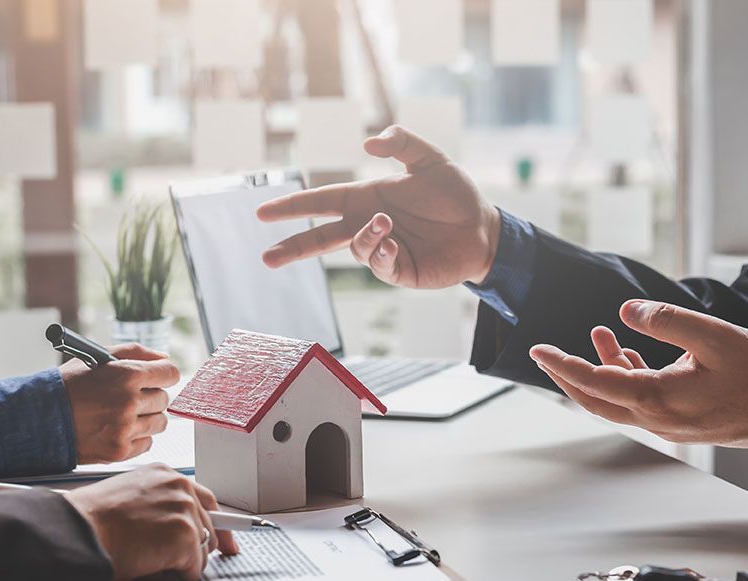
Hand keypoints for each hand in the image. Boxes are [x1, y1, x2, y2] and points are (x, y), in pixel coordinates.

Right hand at [61, 343, 179, 463]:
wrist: (40, 418)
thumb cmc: (68, 387)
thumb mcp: (98, 358)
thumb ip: (135, 353)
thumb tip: (163, 358)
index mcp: (126, 375)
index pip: (170, 373)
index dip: (164, 374)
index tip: (159, 378)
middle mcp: (129, 402)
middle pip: (164, 399)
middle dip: (151, 396)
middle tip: (131, 397)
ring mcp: (125, 428)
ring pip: (160, 422)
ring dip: (147, 418)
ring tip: (123, 414)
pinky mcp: (120, 450)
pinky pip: (147, 443)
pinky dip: (136, 437)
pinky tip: (117, 429)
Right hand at [64, 465, 238, 580]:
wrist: (79, 529)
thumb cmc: (93, 520)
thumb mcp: (131, 499)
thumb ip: (159, 506)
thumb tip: (177, 529)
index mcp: (165, 475)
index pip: (205, 500)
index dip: (219, 525)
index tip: (228, 541)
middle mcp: (179, 486)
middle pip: (209, 528)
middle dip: (193, 549)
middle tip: (168, 560)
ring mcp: (184, 509)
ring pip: (202, 550)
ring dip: (180, 563)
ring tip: (148, 558)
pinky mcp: (185, 535)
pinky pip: (193, 569)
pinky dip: (175, 576)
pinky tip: (151, 566)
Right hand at [257, 126, 501, 288]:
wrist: (483, 228)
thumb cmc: (455, 194)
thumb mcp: (430, 159)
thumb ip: (401, 142)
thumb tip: (367, 143)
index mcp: (366, 198)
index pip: (320, 202)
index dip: (292, 206)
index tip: (263, 211)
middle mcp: (368, 225)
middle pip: (320, 239)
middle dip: (293, 247)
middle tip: (267, 257)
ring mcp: (383, 250)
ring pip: (355, 249)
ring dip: (365, 236)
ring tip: (388, 223)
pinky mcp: (400, 271)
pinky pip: (379, 265)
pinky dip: (380, 253)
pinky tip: (393, 241)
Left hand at [529, 300, 747, 450]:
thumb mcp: (715, 337)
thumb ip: (668, 321)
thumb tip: (626, 311)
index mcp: (658, 399)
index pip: (594, 382)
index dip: (562, 364)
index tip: (538, 349)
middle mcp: (655, 418)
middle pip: (594, 399)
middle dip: (567, 374)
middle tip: (545, 352)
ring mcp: (666, 423)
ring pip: (616, 400)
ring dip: (601, 368)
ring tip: (599, 332)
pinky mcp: (677, 421)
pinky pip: (638, 400)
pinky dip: (626, 375)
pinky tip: (627, 350)